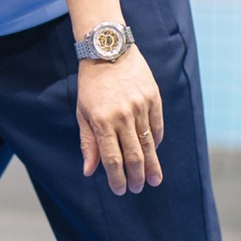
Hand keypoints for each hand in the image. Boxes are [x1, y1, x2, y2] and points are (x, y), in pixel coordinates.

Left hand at [76, 45, 163, 194]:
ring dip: (152, 164)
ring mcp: (140, 106)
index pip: (112, 159)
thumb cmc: (91, 84)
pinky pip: (157, 126)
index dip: (117, 178)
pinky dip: (156, 140)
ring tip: (155, 180)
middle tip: (139, 188)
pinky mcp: (153, 98)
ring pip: (148, 143)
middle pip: (133, 155)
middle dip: (137, 176)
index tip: (120, 190)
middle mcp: (123, 115)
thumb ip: (88, 142)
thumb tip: (89, 171)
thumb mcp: (82, 112)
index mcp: (102, 121)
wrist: (109, 50)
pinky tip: (155, 151)